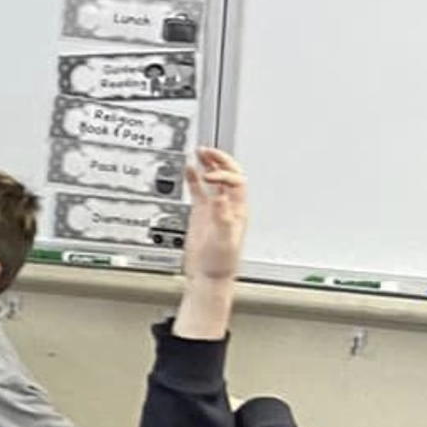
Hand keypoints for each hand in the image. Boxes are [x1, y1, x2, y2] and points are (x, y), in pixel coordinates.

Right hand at [181, 146, 246, 288]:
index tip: (210, 175)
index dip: (223, 174)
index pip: (235, 182)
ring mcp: (214, 208)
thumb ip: (223, 217)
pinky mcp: (201, 214)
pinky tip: (188, 169)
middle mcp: (228, 205)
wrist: (208, 276)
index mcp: (238, 209)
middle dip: (219, 160)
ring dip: (208, 164)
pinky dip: (193, 179)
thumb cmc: (220, 262)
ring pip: (213, 179)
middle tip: (207, 150)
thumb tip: (220, 196)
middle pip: (228, 174)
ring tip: (199, 152)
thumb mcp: (224, 239)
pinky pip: (198, 191)